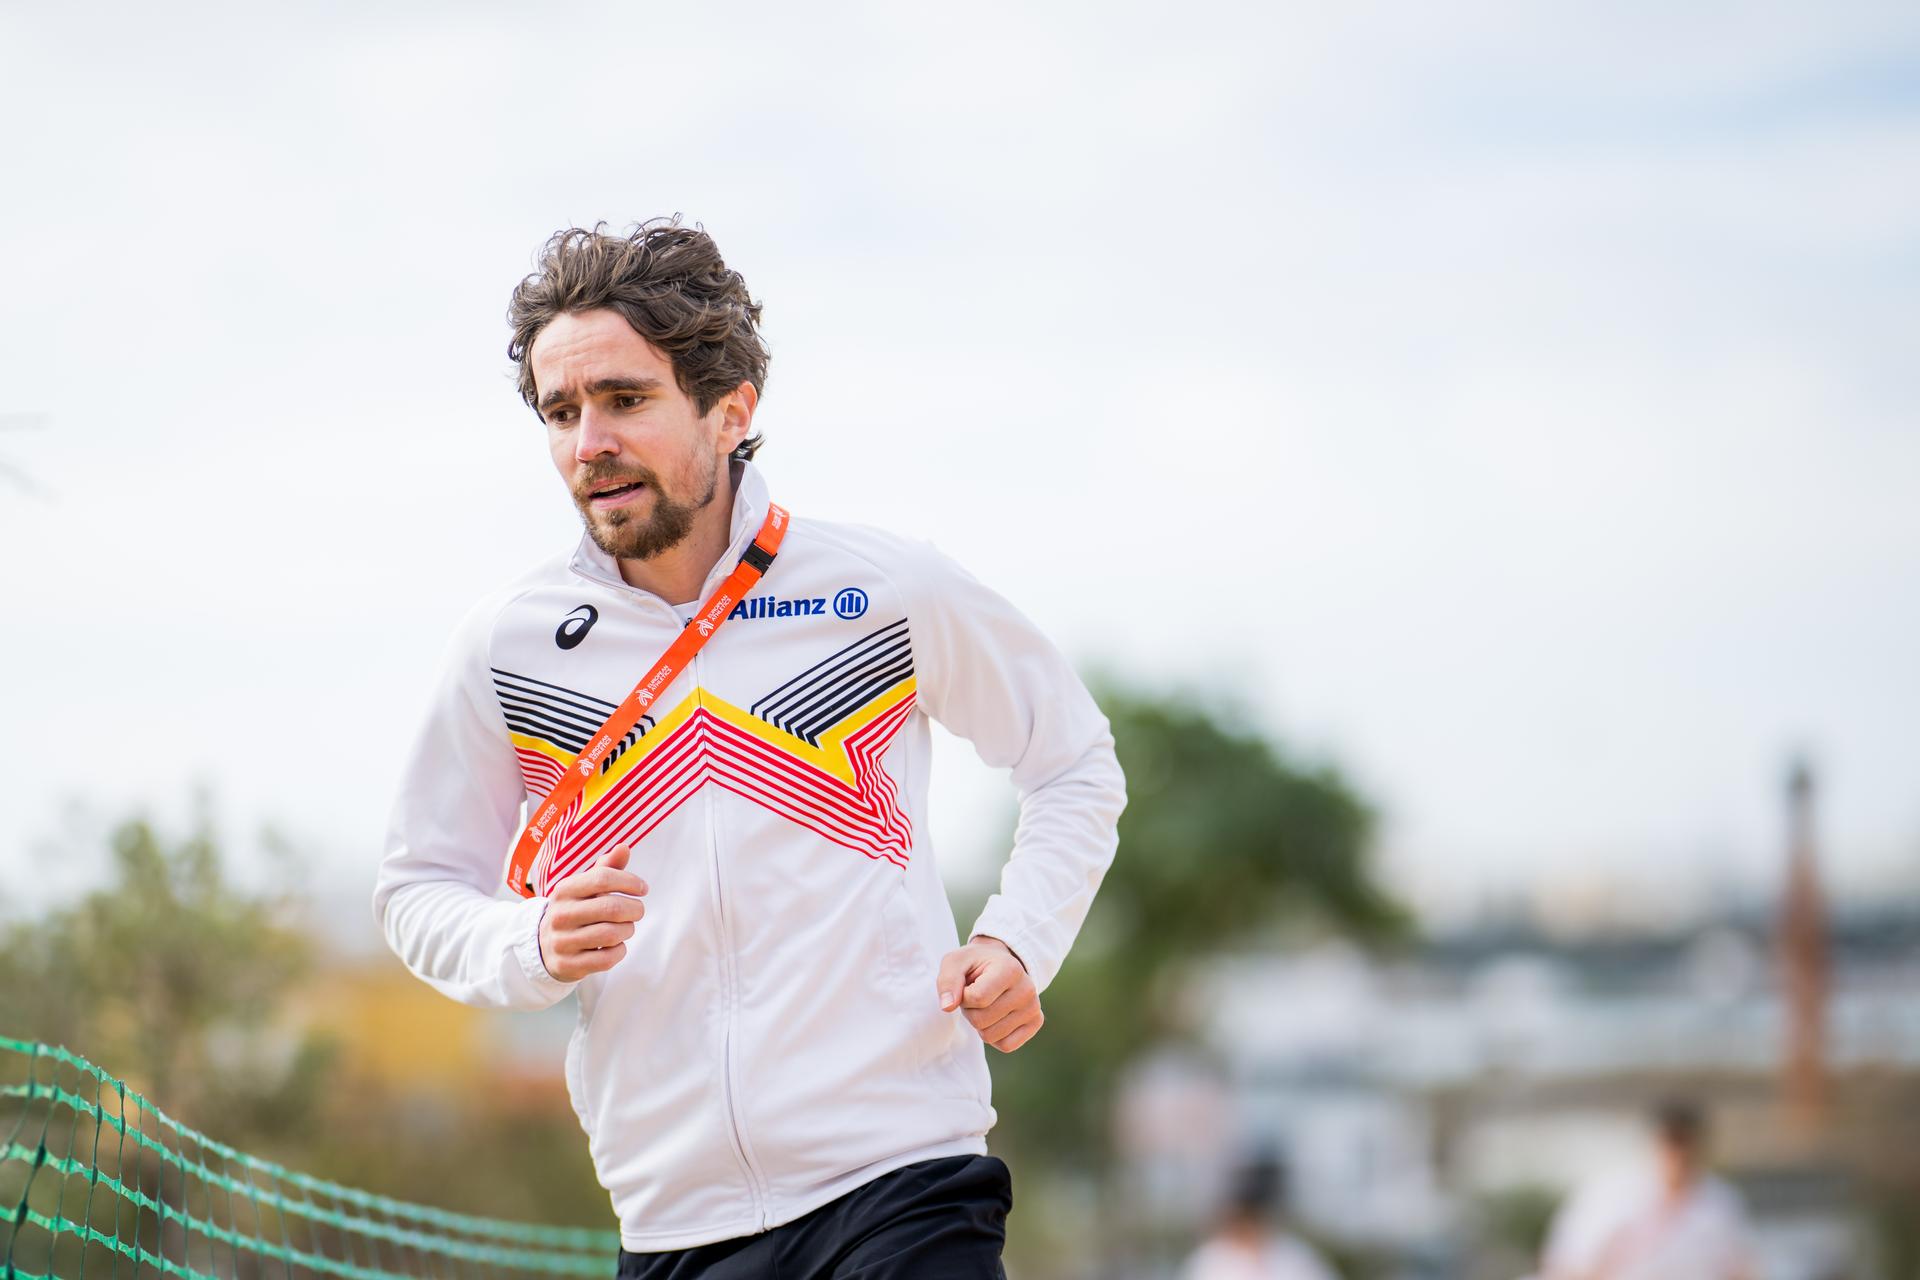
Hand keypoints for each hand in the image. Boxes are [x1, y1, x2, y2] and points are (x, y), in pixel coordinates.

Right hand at [538, 843, 647, 981]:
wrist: (543, 946)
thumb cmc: (574, 910)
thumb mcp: (584, 887)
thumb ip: (606, 868)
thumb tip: (624, 847)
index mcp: (564, 890)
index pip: (603, 878)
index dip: (630, 881)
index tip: (643, 889)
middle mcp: (560, 914)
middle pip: (612, 908)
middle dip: (635, 909)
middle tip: (638, 911)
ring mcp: (562, 941)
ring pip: (612, 934)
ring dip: (628, 930)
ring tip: (626, 928)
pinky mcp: (567, 965)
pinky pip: (607, 959)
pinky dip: (620, 951)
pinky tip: (617, 945)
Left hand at [937, 935, 1041, 1052]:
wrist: (1000, 964)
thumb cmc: (975, 964)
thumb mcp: (955, 962)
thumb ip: (948, 981)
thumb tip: (947, 1007)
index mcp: (1010, 969)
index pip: (977, 999)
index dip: (963, 997)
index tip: (968, 985)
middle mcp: (1027, 989)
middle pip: (981, 1020)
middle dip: (970, 1011)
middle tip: (977, 995)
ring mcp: (1034, 1008)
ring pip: (991, 1036)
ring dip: (980, 1024)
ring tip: (987, 1004)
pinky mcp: (1036, 1022)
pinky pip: (1006, 1045)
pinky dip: (994, 1036)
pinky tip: (996, 1017)